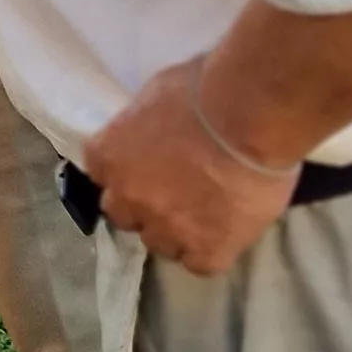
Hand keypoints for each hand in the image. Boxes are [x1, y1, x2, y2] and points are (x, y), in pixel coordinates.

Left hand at [81, 57, 301, 275]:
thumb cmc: (204, 87)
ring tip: (209, 213)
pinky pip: (200, 263)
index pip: (103, 176)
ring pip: (161, 244)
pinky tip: (228, 233)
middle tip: (180, 191)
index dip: (129, 174)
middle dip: (147, 205)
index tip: (150, 167)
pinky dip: (212, 251)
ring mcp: (165, 228)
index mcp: (107, 156)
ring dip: (178, 232)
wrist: (248, 115)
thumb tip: (156, 129)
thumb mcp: (156, 94)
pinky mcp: (206, 250)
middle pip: (126, 214)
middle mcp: (127, 197)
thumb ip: (144, 124)